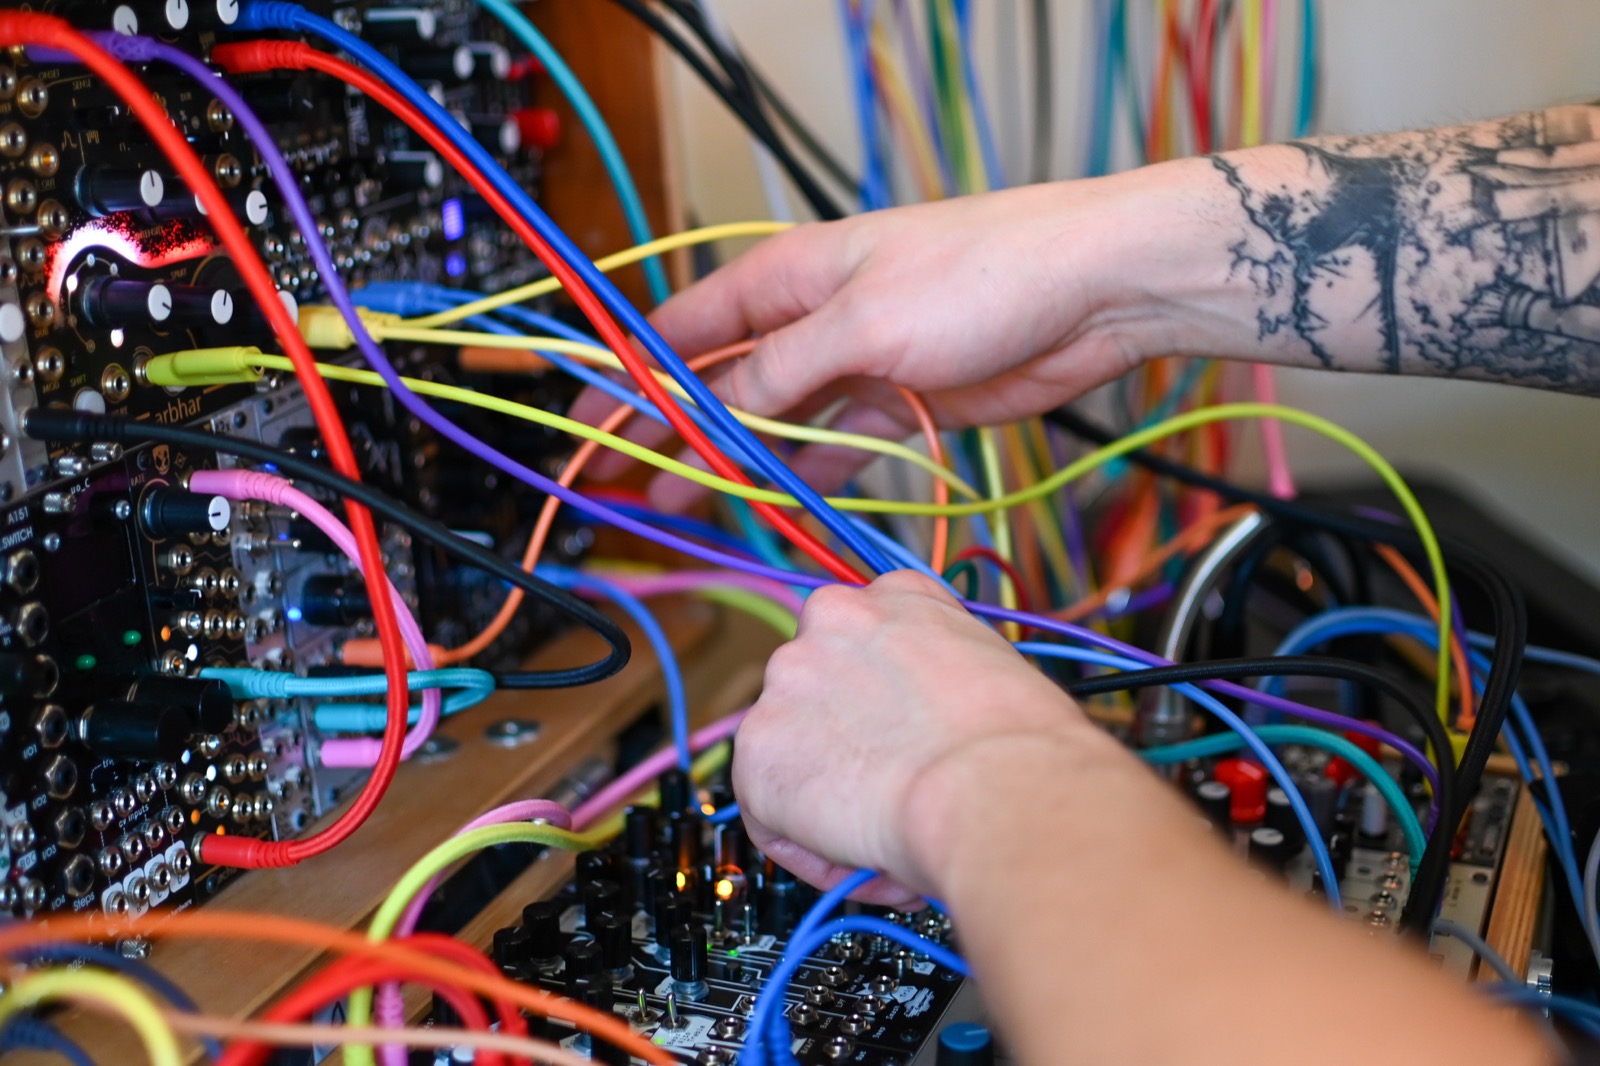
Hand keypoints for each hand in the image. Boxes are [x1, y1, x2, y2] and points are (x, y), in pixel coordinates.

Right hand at [573, 163, 1223, 508]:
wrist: (1089, 292)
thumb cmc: (984, 269)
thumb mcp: (861, 321)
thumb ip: (783, 373)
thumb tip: (718, 410)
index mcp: (788, 277)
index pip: (684, 330)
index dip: (629, 376)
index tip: (586, 419)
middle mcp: (813, 319)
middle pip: (720, 384)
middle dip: (667, 431)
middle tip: (618, 480)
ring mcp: (854, 363)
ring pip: (771, 422)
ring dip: (727, 464)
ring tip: (677, 505)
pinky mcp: (899, 403)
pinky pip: (830, 446)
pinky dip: (798, 474)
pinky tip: (767, 501)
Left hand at [731, 570, 1095, 906]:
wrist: (995, 787)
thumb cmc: (1023, 746)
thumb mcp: (997, 675)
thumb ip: (945, 684)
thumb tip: (938, 730)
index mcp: (900, 595)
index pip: (866, 641)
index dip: (882, 703)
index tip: (905, 743)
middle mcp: (833, 618)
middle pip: (819, 694)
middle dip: (849, 749)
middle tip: (895, 796)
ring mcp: (787, 680)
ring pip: (792, 756)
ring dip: (829, 802)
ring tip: (889, 838)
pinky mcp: (757, 750)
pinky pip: (772, 816)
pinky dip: (812, 848)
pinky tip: (865, 857)